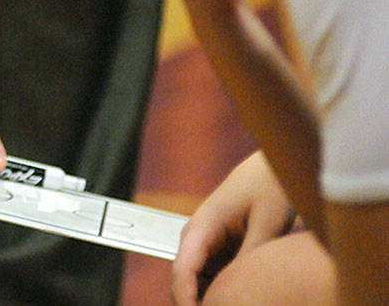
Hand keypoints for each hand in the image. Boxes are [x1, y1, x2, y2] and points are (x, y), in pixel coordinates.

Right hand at [172, 151, 296, 304]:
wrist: (274, 165)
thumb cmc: (270, 185)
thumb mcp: (267, 223)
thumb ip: (249, 258)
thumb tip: (235, 292)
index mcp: (202, 226)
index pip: (182, 271)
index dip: (186, 301)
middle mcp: (197, 235)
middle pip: (184, 280)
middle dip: (196, 303)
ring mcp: (207, 241)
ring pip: (198, 280)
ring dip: (210, 297)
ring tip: (234, 304)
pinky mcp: (220, 246)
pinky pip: (213, 274)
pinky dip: (221, 290)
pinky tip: (240, 298)